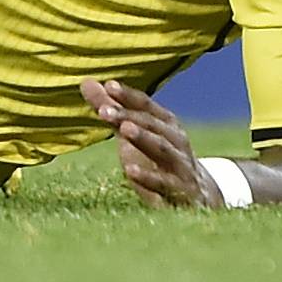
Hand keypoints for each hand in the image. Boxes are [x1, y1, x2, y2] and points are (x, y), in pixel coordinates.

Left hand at [80, 78, 217, 207]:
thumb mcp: (133, 135)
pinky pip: (163, 183)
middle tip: (104, 110)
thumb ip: (111, 111)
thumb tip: (85, 82)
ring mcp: (180, 165)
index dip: (128, 96)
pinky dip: (148, 177)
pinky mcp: (179, 192)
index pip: (145, 105)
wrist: (196, 198)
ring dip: (144, 137)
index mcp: (165, 123)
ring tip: (124, 128)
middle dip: (128, 115)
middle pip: (151, 124)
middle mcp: (176, 139)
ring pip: (162, 148)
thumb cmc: (156, 160)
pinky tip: (130, 171)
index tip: (109, 86)